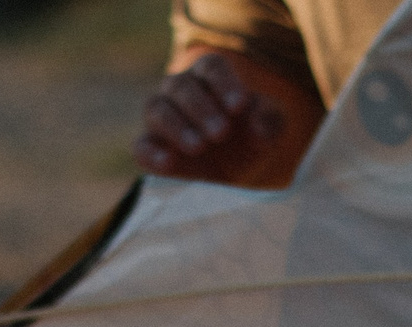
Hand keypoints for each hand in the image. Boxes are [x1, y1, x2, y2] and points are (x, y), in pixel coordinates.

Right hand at [137, 51, 303, 184]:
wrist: (236, 173)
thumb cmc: (251, 138)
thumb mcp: (270, 129)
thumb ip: (270, 120)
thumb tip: (256, 123)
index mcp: (210, 75)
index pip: (211, 67)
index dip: (223, 83)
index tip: (239, 106)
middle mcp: (180, 89)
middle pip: (182, 86)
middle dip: (201, 108)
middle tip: (221, 133)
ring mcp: (161, 118)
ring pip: (157, 109)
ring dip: (177, 127)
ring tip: (199, 147)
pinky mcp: (150, 148)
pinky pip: (141, 146)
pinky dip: (151, 153)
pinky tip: (168, 164)